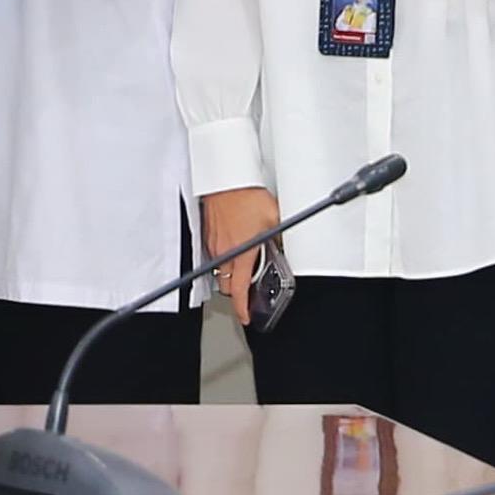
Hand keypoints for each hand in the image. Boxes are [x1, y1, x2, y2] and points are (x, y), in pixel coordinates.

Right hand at [200, 186, 281, 325]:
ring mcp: (213, 242)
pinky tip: (232, 246)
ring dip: (229, 274)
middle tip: (247, 290)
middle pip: (226, 285)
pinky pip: (212, 253)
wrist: (227, 178)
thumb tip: (286, 247)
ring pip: (219, 270)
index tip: (246, 316)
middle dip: (236, 291)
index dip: (242, 308)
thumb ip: (280, 238)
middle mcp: (224, 251)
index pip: (239, 290)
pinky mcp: (207, 233)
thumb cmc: (247, 195)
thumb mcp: (275, 219)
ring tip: (242, 266)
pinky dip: (221, 257)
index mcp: (242, 253)